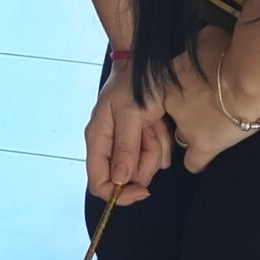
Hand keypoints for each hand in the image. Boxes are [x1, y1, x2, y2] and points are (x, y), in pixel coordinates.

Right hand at [85, 66, 170, 203]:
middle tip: (149, 131)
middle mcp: (110, 146)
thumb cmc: (133, 84)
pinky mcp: (142, 142)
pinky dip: (162, 140)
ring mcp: (127, 144)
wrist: (145, 65)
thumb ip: (125, 146)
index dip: (119, 194)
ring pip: (146, 166)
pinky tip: (158, 122)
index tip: (143, 190)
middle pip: (129, 177)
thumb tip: (119, 180)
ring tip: (153, 121)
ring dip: (156, 145)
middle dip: (145, 158)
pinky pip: (158, 156)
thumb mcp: (131, 112)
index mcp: (97, 140)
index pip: (99, 183)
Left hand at [161, 26, 259, 174]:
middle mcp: (170, 104)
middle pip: (173, 112)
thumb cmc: (227, 53)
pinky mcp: (205, 146)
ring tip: (212, 128)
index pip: (166, 90)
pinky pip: (194, 162)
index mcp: (168, 78)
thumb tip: (204, 46)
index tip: (192, 90)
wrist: (245, 79)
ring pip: (182, 135)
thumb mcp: (206, 39)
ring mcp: (186, 127)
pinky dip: (198, 161)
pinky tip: (204, 158)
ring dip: (193, 131)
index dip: (179, 92)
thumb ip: (199, 48)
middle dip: (186, 110)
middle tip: (206, 106)